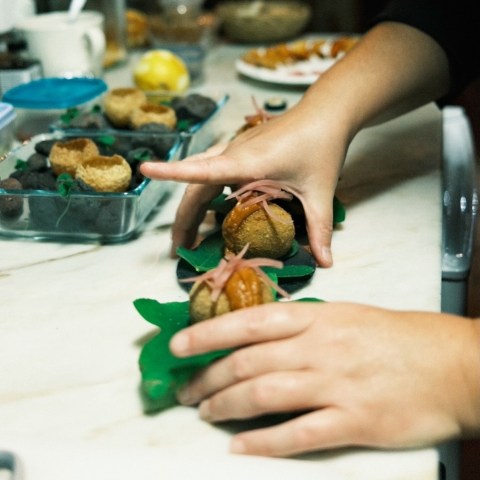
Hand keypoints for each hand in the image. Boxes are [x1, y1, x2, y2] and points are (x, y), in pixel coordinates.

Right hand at [140, 105, 348, 266]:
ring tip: (189, 236)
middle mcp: (234, 153)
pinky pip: (212, 171)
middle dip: (183, 219)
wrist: (325, 112)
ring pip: (200, 179)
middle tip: (180, 250)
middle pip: (196, 187)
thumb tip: (327, 264)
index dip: (173, 172)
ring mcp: (234, 149)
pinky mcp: (239, 149)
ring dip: (191, 207)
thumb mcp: (319, 192)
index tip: (145, 170)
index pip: (203, 169)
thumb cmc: (321, 147)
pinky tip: (213, 210)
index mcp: (248, 162)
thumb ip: (319, 229)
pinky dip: (205, 192)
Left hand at [170, 302, 479, 456]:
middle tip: (186, 389)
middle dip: (208, 376)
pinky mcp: (354, 421)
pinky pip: (298, 434)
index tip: (179, 345)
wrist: (451, 365)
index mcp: (317, 317)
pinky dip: (264, 442)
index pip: (248, 322)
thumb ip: (302, 326)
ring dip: (227, 406)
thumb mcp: (344, 316)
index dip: (208, 334)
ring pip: (264, 395)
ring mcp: (336, 384)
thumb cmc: (396, 337)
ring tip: (205, 413)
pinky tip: (241, 448)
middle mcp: (320, 347)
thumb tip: (259, 336)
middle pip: (248, 362)